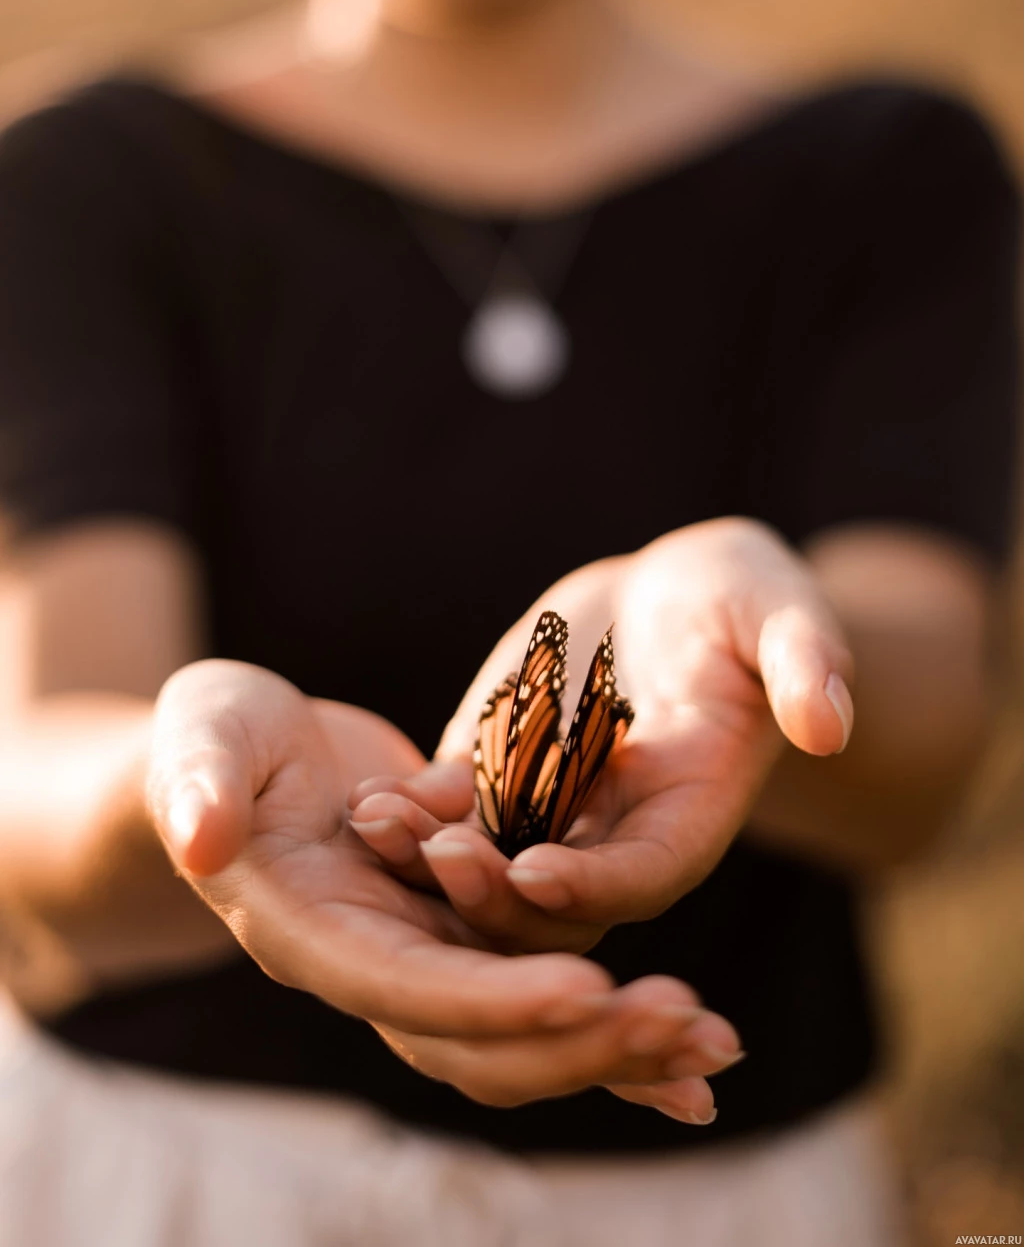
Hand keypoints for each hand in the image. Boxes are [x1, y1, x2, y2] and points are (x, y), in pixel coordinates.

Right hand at [145, 658, 739, 1121]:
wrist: (239, 759)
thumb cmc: (213, 740)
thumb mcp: (201, 738)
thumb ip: (198, 784)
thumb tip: (200, 839)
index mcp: (316, 932)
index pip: (411, 988)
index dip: (495, 997)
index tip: (588, 991)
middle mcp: (377, 966)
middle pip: (483, 1042)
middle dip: (582, 1044)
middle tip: (686, 1026)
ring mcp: (424, 956)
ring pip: (526, 1034)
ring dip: (618, 1045)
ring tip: (715, 1046)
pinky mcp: (461, 933)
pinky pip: (541, 989)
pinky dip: (609, 1021)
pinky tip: (688, 1047)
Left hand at [350, 518, 853, 944]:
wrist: (675, 594)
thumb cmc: (740, 598)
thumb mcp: (779, 611)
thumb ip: (803, 660)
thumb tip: (830, 720)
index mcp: (694, 809)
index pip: (648, 870)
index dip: (595, 878)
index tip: (539, 873)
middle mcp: (619, 831)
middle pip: (556, 894)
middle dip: (498, 890)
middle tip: (441, 861)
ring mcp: (553, 809)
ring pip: (491, 863)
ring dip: (435, 860)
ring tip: (378, 828)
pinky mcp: (501, 774)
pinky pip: (455, 811)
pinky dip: (416, 814)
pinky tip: (368, 801)